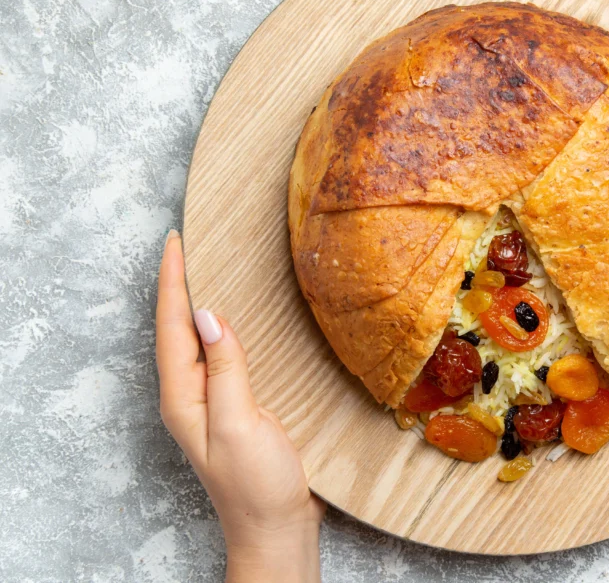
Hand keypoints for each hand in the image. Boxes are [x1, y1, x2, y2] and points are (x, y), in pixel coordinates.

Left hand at [156, 230, 324, 582]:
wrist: (277, 527)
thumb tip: (208, 315)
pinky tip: (235, 318)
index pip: (173, 326)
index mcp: (184, 396)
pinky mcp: (235, 405)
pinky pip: (222, 353)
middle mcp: (191, 394)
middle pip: (177, 328)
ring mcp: (212, 401)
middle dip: (178, 283)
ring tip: (203, 267)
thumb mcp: (240, 423)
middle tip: (185, 243)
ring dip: (197, 301)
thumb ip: (225, 368)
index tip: (176, 241)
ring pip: (197, 339)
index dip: (174, 281)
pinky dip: (222, 326)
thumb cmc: (257, 485)